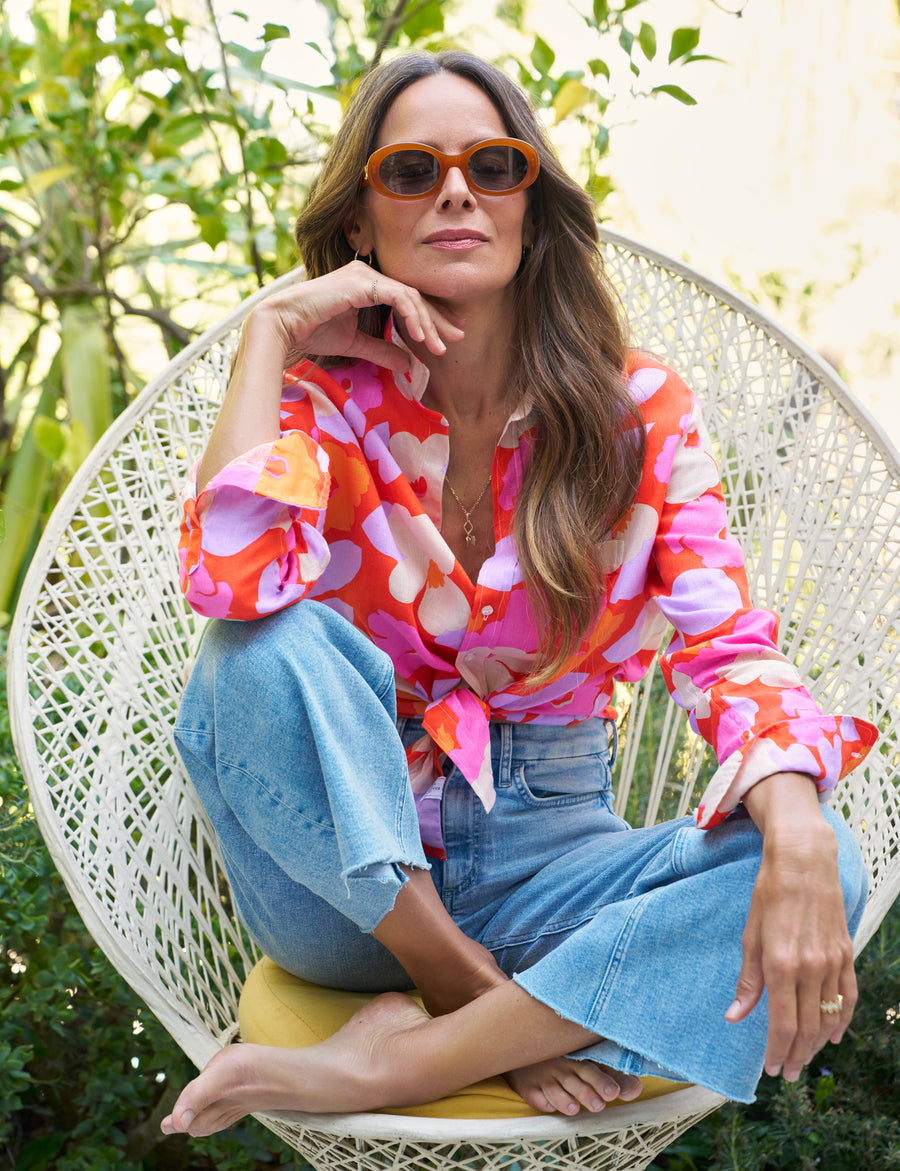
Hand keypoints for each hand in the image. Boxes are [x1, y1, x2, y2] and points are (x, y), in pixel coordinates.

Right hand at [248, 260, 464, 373]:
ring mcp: (365, 276)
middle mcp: (369, 276)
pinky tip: (421, 336)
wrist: (284, 325)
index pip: (408, 299)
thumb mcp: (355, 344)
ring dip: (428, 322)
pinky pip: (398, 296)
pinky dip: (413, 315)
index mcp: (368, 286)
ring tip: (439, 346)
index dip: (430, 317)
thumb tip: (408, 364)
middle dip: (438, 319)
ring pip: (410, 296)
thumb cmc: (312, 331)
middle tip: (458, 337)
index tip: (448, 336)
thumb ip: (381, 350)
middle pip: (414, 295)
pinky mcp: (362, 282)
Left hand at [725, 774, 856, 1081]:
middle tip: (788, 1072)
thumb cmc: (769, 893)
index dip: (777, 1051)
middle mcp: (811, 968)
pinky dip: (842, 1020)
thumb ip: (747, 980)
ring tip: (805, 1058)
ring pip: (829, 1017)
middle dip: (796, 1054)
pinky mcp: (846, 954)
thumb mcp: (750, 935)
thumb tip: (735, 1016)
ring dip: (817, 1043)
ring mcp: (832, 962)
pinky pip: (848, 997)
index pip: (782, 1024)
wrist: (803, 862)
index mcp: (781, 964)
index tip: (772, 1069)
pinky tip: (833, 1034)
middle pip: (807, 1028)